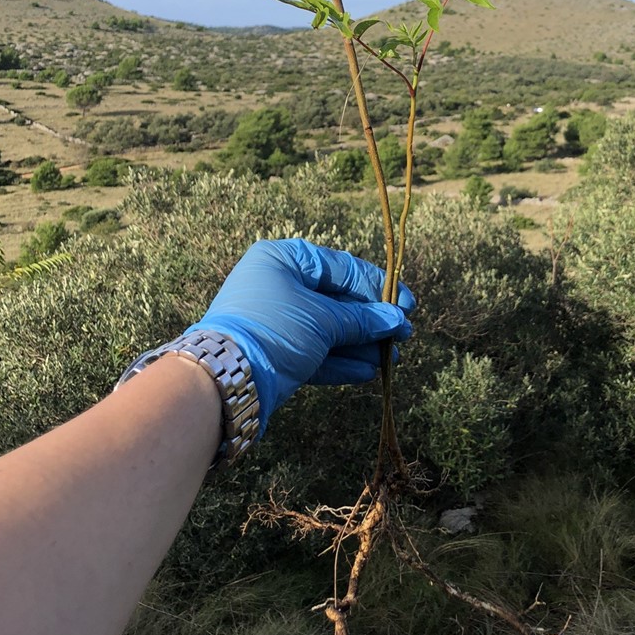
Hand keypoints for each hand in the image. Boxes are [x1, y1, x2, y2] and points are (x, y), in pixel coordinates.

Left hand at [186, 238, 415, 431]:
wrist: (228, 375)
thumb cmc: (276, 329)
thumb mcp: (323, 319)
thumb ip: (362, 319)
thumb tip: (397, 320)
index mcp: (284, 259)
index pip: (341, 267)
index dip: (377, 286)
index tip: (407, 305)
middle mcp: (279, 285)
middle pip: (337, 299)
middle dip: (371, 320)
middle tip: (404, 336)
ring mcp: (278, 320)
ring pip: (329, 329)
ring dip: (361, 344)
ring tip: (393, 359)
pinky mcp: (277, 352)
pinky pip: (317, 351)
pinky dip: (341, 361)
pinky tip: (369, 371)